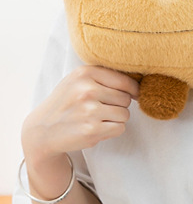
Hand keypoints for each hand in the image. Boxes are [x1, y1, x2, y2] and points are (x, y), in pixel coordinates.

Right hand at [22, 66, 139, 194]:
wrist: (43, 130)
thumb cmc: (66, 104)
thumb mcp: (78, 81)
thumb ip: (104, 78)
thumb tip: (139, 85)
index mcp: (85, 73)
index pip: (125, 80)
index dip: (132, 90)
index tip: (131, 95)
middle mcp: (87, 89)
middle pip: (126, 98)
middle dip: (119, 106)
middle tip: (102, 110)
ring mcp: (89, 110)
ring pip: (125, 114)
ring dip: (116, 119)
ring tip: (97, 119)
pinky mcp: (92, 129)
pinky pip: (120, 128)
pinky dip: (112, 131)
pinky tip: (96, 128)